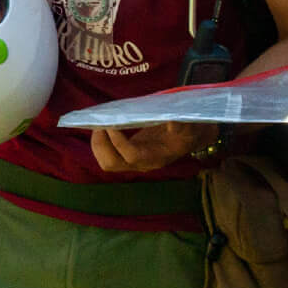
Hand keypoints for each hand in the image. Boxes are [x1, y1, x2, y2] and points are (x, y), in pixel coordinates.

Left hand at [89, 121, 216, 173]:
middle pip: (112, 164)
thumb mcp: (189, 126)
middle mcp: (141, 163)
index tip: (111, 125)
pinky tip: (103, 127)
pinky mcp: (126, 155)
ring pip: (106, 162)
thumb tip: (171, 123)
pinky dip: (100, 143)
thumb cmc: (188, 131)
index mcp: (156, 157)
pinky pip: (107, 155)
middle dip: (101, 145)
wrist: (188, 138)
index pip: (131, 156)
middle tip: (100, 124)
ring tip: (98, 125)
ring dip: (97, 144)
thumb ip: (182, 125)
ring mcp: (132, 162)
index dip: (118, 143)